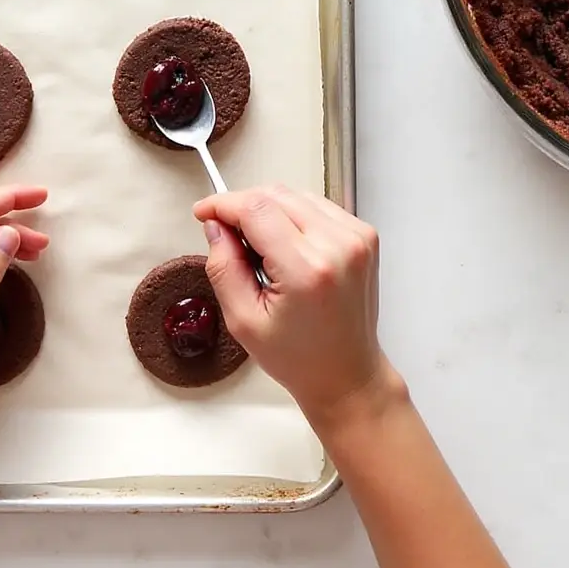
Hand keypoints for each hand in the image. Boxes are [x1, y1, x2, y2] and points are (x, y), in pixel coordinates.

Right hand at [193, 185, 393, 427]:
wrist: (346, 373)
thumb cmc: (299, 357)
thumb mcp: (243, 321)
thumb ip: (223, 267)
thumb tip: (215, 225)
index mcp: (307, 269)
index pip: (256, 208)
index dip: (223, 203)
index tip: (204, 211)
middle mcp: (337, 246)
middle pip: (276, 194)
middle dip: (243, 205)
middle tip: (226, 232)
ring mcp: (356, 237)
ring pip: (297, 194)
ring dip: (269, 208)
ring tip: (259, 245)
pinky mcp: (365, 235)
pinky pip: (318, 205)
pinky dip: (294, 215)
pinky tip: (286, 244)